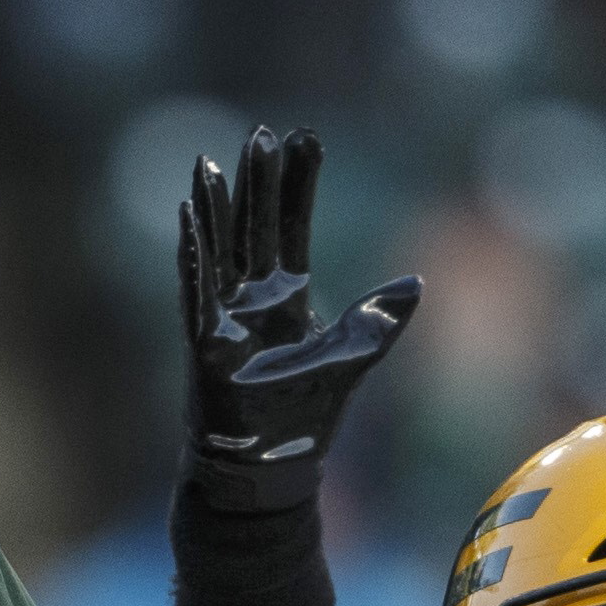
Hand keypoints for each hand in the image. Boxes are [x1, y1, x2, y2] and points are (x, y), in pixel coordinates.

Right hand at [180, 126, 419, 514]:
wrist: (269, 471)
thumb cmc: (303, 418)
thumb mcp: (354, 358)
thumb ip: (380, 319)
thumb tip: (416, 282)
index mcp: (286, 296)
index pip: (290, 227)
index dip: (297, 185)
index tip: (304, 138)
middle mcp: (250, 299)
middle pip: (253, 227)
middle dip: (259, 183)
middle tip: (263, 134)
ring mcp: (223, 318)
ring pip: (217, 250)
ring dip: (216, 207)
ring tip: (212, 163)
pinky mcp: (205, 343)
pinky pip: (195, 292)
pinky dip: (192, 256)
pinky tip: (189, 218)